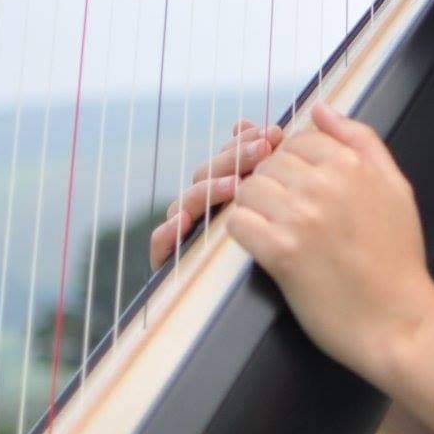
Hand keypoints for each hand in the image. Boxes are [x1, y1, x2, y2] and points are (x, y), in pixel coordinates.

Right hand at [149, 118, 284, 269]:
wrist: (263, 305)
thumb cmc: (271, 248)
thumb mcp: (274, 207)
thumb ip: (264, 168)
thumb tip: (260, 127)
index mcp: (224, 188)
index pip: (228, 156)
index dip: (247, 142)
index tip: (272, 134)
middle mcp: (202, 205)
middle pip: (208, 173)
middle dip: (236, 158)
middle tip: (264, 151)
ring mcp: (185, 229)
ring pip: (187, 201)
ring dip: (209, 190)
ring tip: (235, 186)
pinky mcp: (169, 259)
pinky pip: (160, 243)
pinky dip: (168, 231)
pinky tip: (183, 223)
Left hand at [225, 102, 433, 383]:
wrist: (398, 320)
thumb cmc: (398, 257)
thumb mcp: (396, 186)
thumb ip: (360, 140)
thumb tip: (321, 108)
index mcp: (354, 164)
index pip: (300, 139)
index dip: (295, 162)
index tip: (302, 188)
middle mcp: (326, 184)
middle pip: (271, 162)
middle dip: (272, 182)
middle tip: (287, 212)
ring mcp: (302, 217)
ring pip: (249, 188)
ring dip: (254, 206)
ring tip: (274, 228)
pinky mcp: (281, 253)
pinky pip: (238, 222)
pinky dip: (242, 231)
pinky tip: (263, 244)